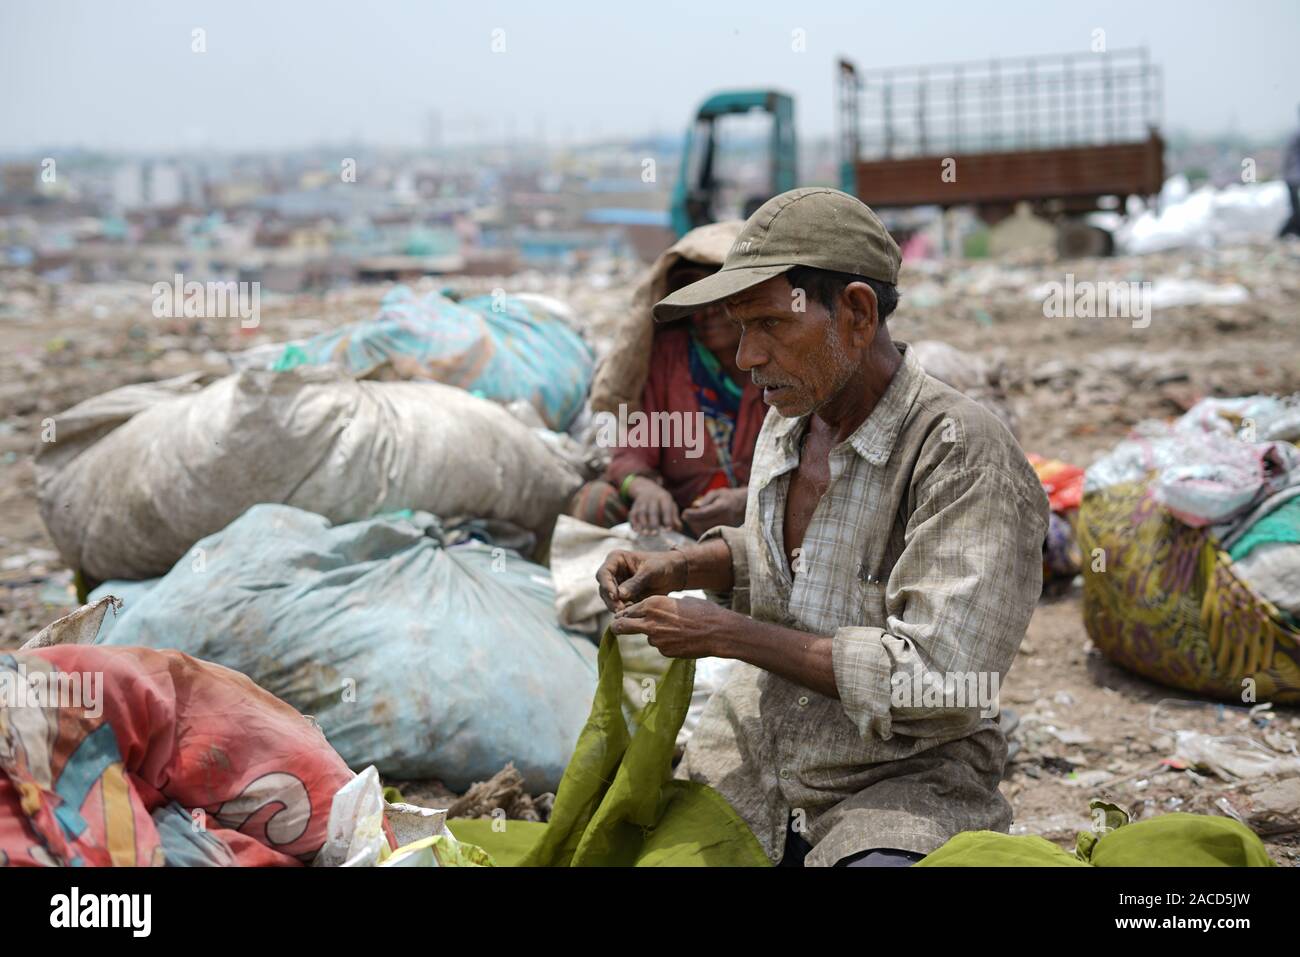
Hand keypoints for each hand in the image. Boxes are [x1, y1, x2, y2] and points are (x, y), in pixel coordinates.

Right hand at [596, 549, 685, 613]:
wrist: (673, 574)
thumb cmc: (661, 565)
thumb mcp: (650, 571)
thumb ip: (635, 582)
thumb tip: (620, 595)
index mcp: (616, 559)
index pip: (604, 573)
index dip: (606, 585)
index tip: (615, 596)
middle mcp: (613, 572)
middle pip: (604, 589)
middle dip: (611, 600)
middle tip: (620, 610)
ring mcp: (617, 585)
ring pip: (609, 600)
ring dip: (616, 607)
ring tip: (628, 613)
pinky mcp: (624, 597)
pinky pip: (619, 606)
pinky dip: (624, 611)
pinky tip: (633, 613)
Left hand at [609, 595, 736, 658]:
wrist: (718, 631)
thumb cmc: (703, 611)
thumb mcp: (680, 600)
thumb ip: (663, 605)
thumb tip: (654, 610)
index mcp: (652, 603)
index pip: (628, 609)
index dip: (625, 613)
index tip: (622, 616)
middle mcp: (650, 621)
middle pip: (622, 626)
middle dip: (617, 627)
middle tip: (615, 628)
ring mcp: (656, 639)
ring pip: (648, 637)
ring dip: (655, 635)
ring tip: (677, 631)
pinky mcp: (665, 651)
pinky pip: (661, 647)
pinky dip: (668, 644)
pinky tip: (683, 639)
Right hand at [628, 479, 681, 532]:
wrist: (647, 489)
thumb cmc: (662, 502)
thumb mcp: (670, 505)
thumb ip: (674, 517)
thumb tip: (679, 528)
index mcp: (663, 497)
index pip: (666, 508)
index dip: (667, 519)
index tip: (669, 530)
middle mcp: (651, 498)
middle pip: (652, 511)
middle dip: (653, 523)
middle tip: (655, 534)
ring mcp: (641, 502)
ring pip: (641, 513)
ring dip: (642, 524)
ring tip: (645, 534)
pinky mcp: (634, 506)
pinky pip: (632, 514)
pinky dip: (633, 523)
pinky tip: (636, 531)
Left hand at [682, 486, 746, 532]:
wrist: (744, 505)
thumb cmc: (727, 497)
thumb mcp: (716, 493)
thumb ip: (705, 500)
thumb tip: (695, 507)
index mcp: (722, 507)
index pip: (703, 513)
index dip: (691, 514)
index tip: (684, 512)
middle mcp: (725, 519)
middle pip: (702, 524)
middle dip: (691, 521)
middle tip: (685, 515)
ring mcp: (726, 528)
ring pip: (704, 531)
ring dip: (695, 527)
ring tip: (692, 519)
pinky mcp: (725, 533)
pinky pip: (709, 534)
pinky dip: (701, 530)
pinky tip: (698, 524)